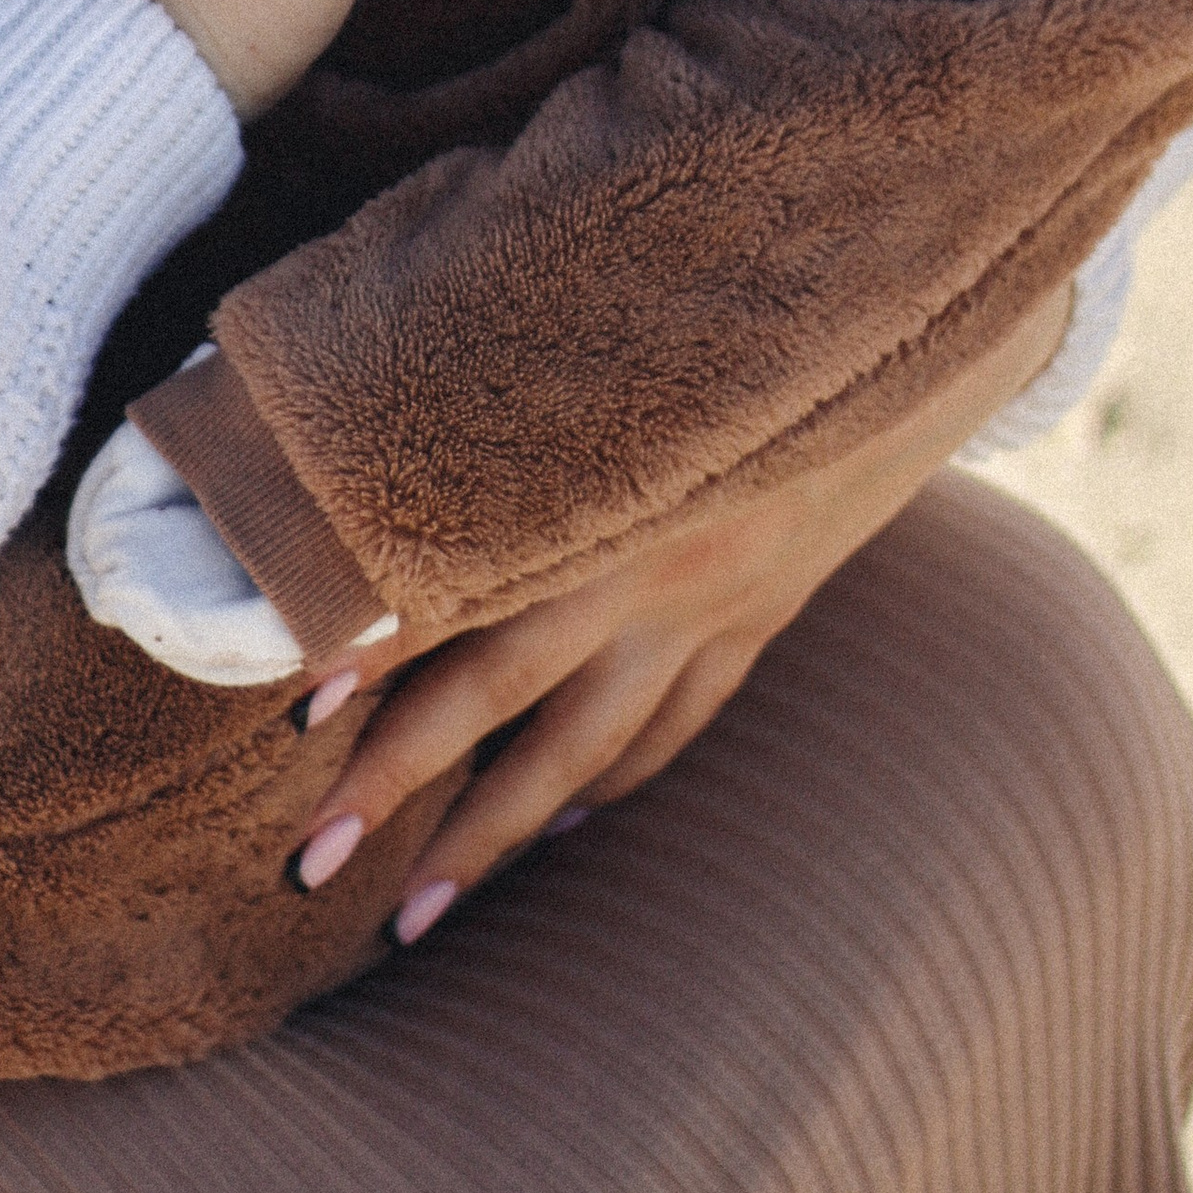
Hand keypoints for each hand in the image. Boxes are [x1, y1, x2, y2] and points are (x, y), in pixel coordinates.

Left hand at [283, 279, 1078, 942]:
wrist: (899, 305)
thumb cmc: (709, 276)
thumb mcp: (588, 296)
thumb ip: (489, 342)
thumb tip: (361, 347)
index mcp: (592, 478)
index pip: (457, 578)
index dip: (373, 643)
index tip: (293, 707)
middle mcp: (647, 558)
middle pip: (500, 689)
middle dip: (399, 778)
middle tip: (308, 856)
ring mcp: (710, 602)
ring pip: (585, 746)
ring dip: (492, 835)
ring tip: (412, 916)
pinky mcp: (759, 614)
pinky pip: (676, 720)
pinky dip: (612, 779)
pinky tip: (558, 826)